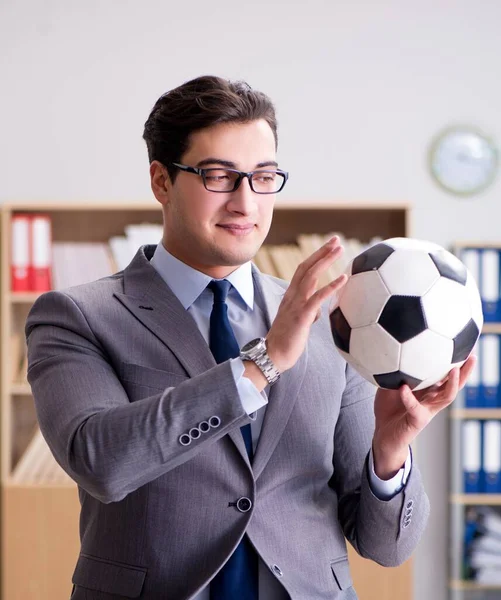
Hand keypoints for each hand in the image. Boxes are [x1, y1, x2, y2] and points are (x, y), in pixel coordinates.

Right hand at [266, 236, 346, 372]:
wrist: (272, 355)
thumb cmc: (286, 341)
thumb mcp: (297, 321)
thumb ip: (307, 312)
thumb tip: (318, 311)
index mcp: (290, 296)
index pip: (303, 270)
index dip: (315, 257)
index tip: (328, 246)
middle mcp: (292, 296)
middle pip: (307, 267)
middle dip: (322, 252)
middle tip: (336, 240)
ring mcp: (296, 305)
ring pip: (311, 276)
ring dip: (326, 261)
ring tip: (340, 250)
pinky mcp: (301, 316)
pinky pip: (317, 297)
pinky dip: (331, 286)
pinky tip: (344, 278)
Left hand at [371, 355, 476, 478]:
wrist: (383, 434)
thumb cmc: (389, 408)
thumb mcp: (390, 384)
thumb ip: (394, 370)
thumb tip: (390, 350)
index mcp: (429, 389)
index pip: (446, 373)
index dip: (457, 361)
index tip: (465, 345)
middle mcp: (433, 399)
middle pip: (456, 384)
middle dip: (466, 371)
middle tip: (473, 355)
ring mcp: (427, 410)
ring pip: (447, 397)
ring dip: (452, 384)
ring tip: (453, 370)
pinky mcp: (417, 420)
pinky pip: (415, 407)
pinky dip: (409, 397)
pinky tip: (403, 387)